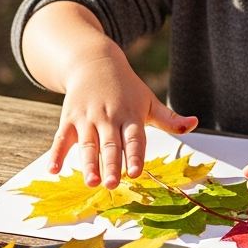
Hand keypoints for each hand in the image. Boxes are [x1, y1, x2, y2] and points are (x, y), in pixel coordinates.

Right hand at [47, 54, 197, 189]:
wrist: (95, 63)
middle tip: (112, 184)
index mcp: (130, 116)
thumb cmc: (127, 89)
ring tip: (91, 182)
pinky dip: (56, 154)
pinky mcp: (69, 119)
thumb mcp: (149, 101)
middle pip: (110, 145)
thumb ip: (169, 119)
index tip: (136, 172)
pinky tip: (53, 170)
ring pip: (88, 145)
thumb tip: (194, 123)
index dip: (134, 156)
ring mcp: (87, 119)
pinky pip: (62, 138)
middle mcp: (109, 118)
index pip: (134, 139)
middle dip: (110, 165)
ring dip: (88, 164)